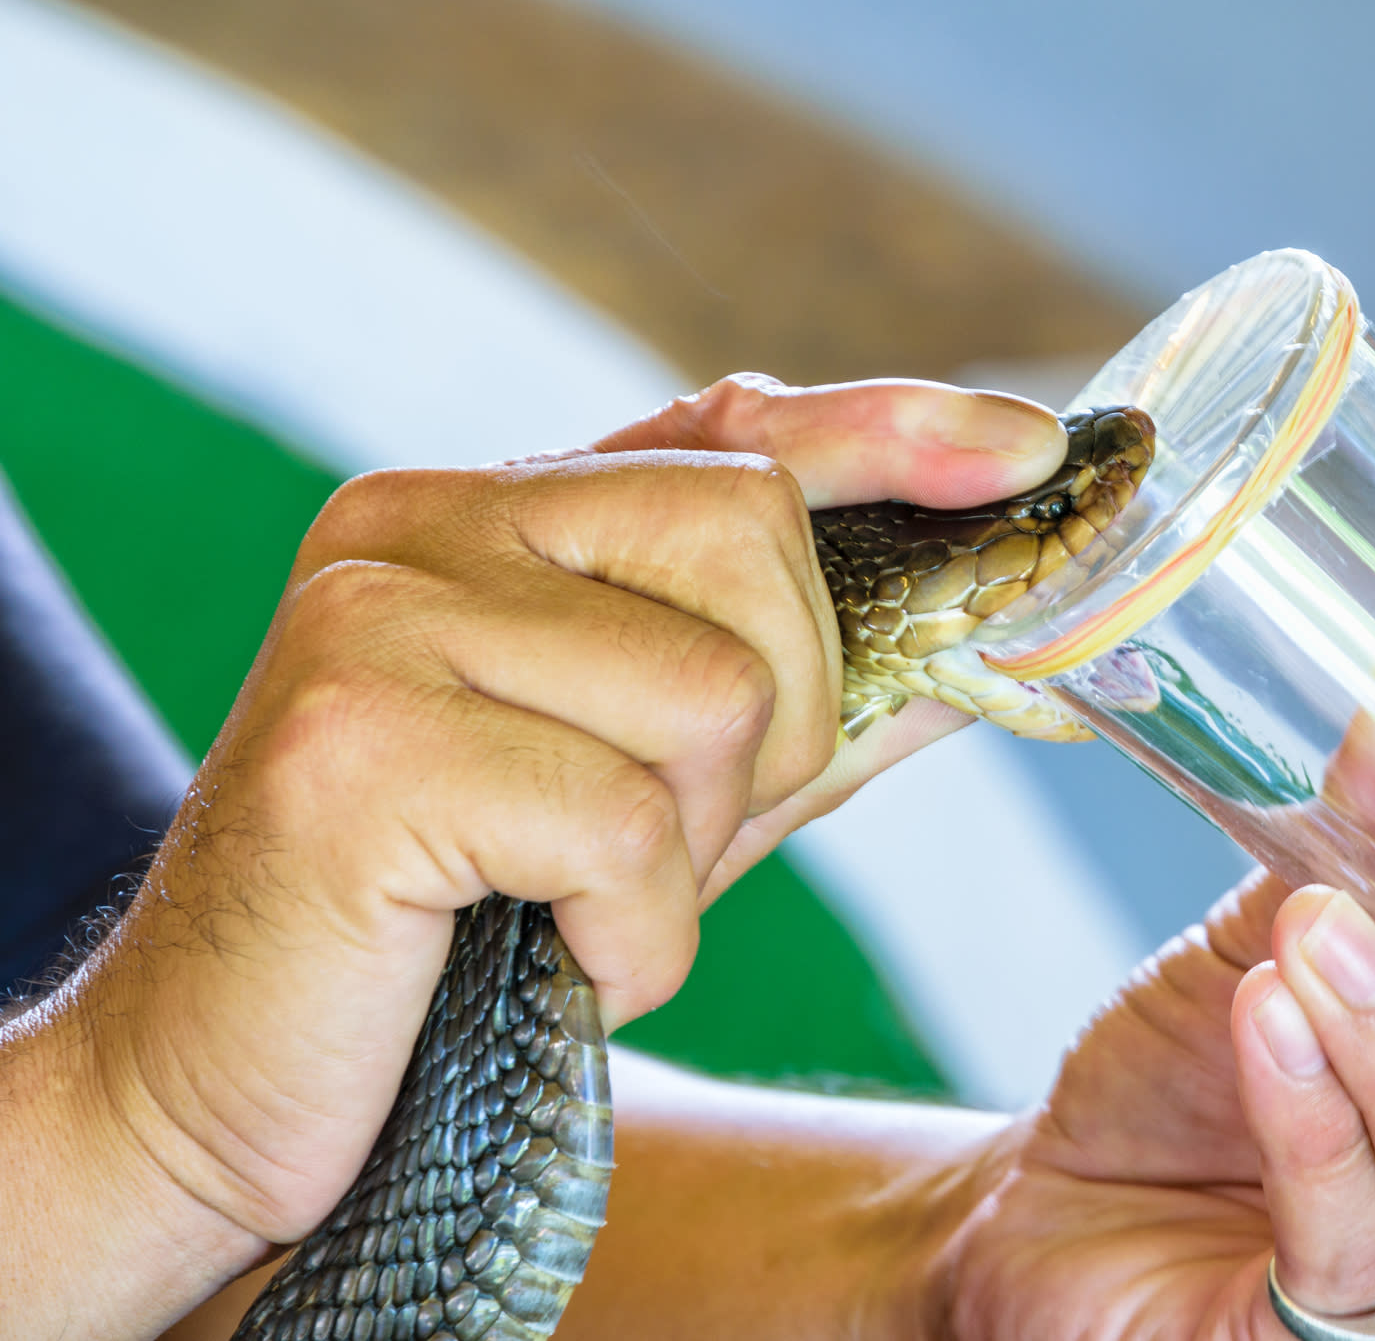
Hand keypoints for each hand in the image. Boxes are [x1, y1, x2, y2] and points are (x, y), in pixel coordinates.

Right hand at [11, 375, 1062, 1336]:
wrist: (218, 1077)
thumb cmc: (465, 928)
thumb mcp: (668, 795)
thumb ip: (806, 705)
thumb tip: (986, 651)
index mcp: (488, 511)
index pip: (728, 428)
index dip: (892, 430)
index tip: (1028, 445)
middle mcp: (421, 522)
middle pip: (756, 540)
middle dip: (781, 724)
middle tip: (662, 836)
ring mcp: (378, 620)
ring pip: (713, 694)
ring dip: (693, 852)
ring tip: (577, 902)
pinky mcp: (360, 749)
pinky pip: (625, 827)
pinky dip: (632, 936)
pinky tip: (543, 956)